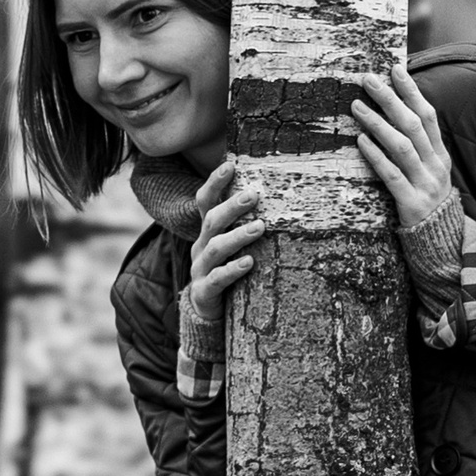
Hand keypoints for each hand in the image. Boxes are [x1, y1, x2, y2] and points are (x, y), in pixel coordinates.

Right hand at [187, 155, 267, 317]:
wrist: (206, 309)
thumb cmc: (225, 269)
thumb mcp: (231, 245)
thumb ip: (243, 223)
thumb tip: (274, 194)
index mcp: (207, 232)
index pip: (205, 201)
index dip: (214, 183)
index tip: (230, 166)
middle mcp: (200, 246)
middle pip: (212, 221)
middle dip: (231, 207)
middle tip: (253, 195)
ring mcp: (200, 269)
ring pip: (216, 248)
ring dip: (238, 236)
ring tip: (260, 227)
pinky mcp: (204, 291)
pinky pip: (218, 279)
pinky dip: (233, 269)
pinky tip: (250, 262)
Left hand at [350, 66, 453, 230]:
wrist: (440, 237)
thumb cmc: (427, 196)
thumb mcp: (430, 168)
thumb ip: (418, 144)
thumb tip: (396, 111)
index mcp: (440, 153)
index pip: (428, 115)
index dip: (412, 91)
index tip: (395, 69)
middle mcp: (435, 165)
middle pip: (413, 125)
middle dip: (390, 99)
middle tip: (368, 80)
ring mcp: (424, 183)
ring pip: (401, 147)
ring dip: (378, 123)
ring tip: (357, 106)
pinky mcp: (411, 202)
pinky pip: (391, 175)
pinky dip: (376, 156)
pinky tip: (360, 141)